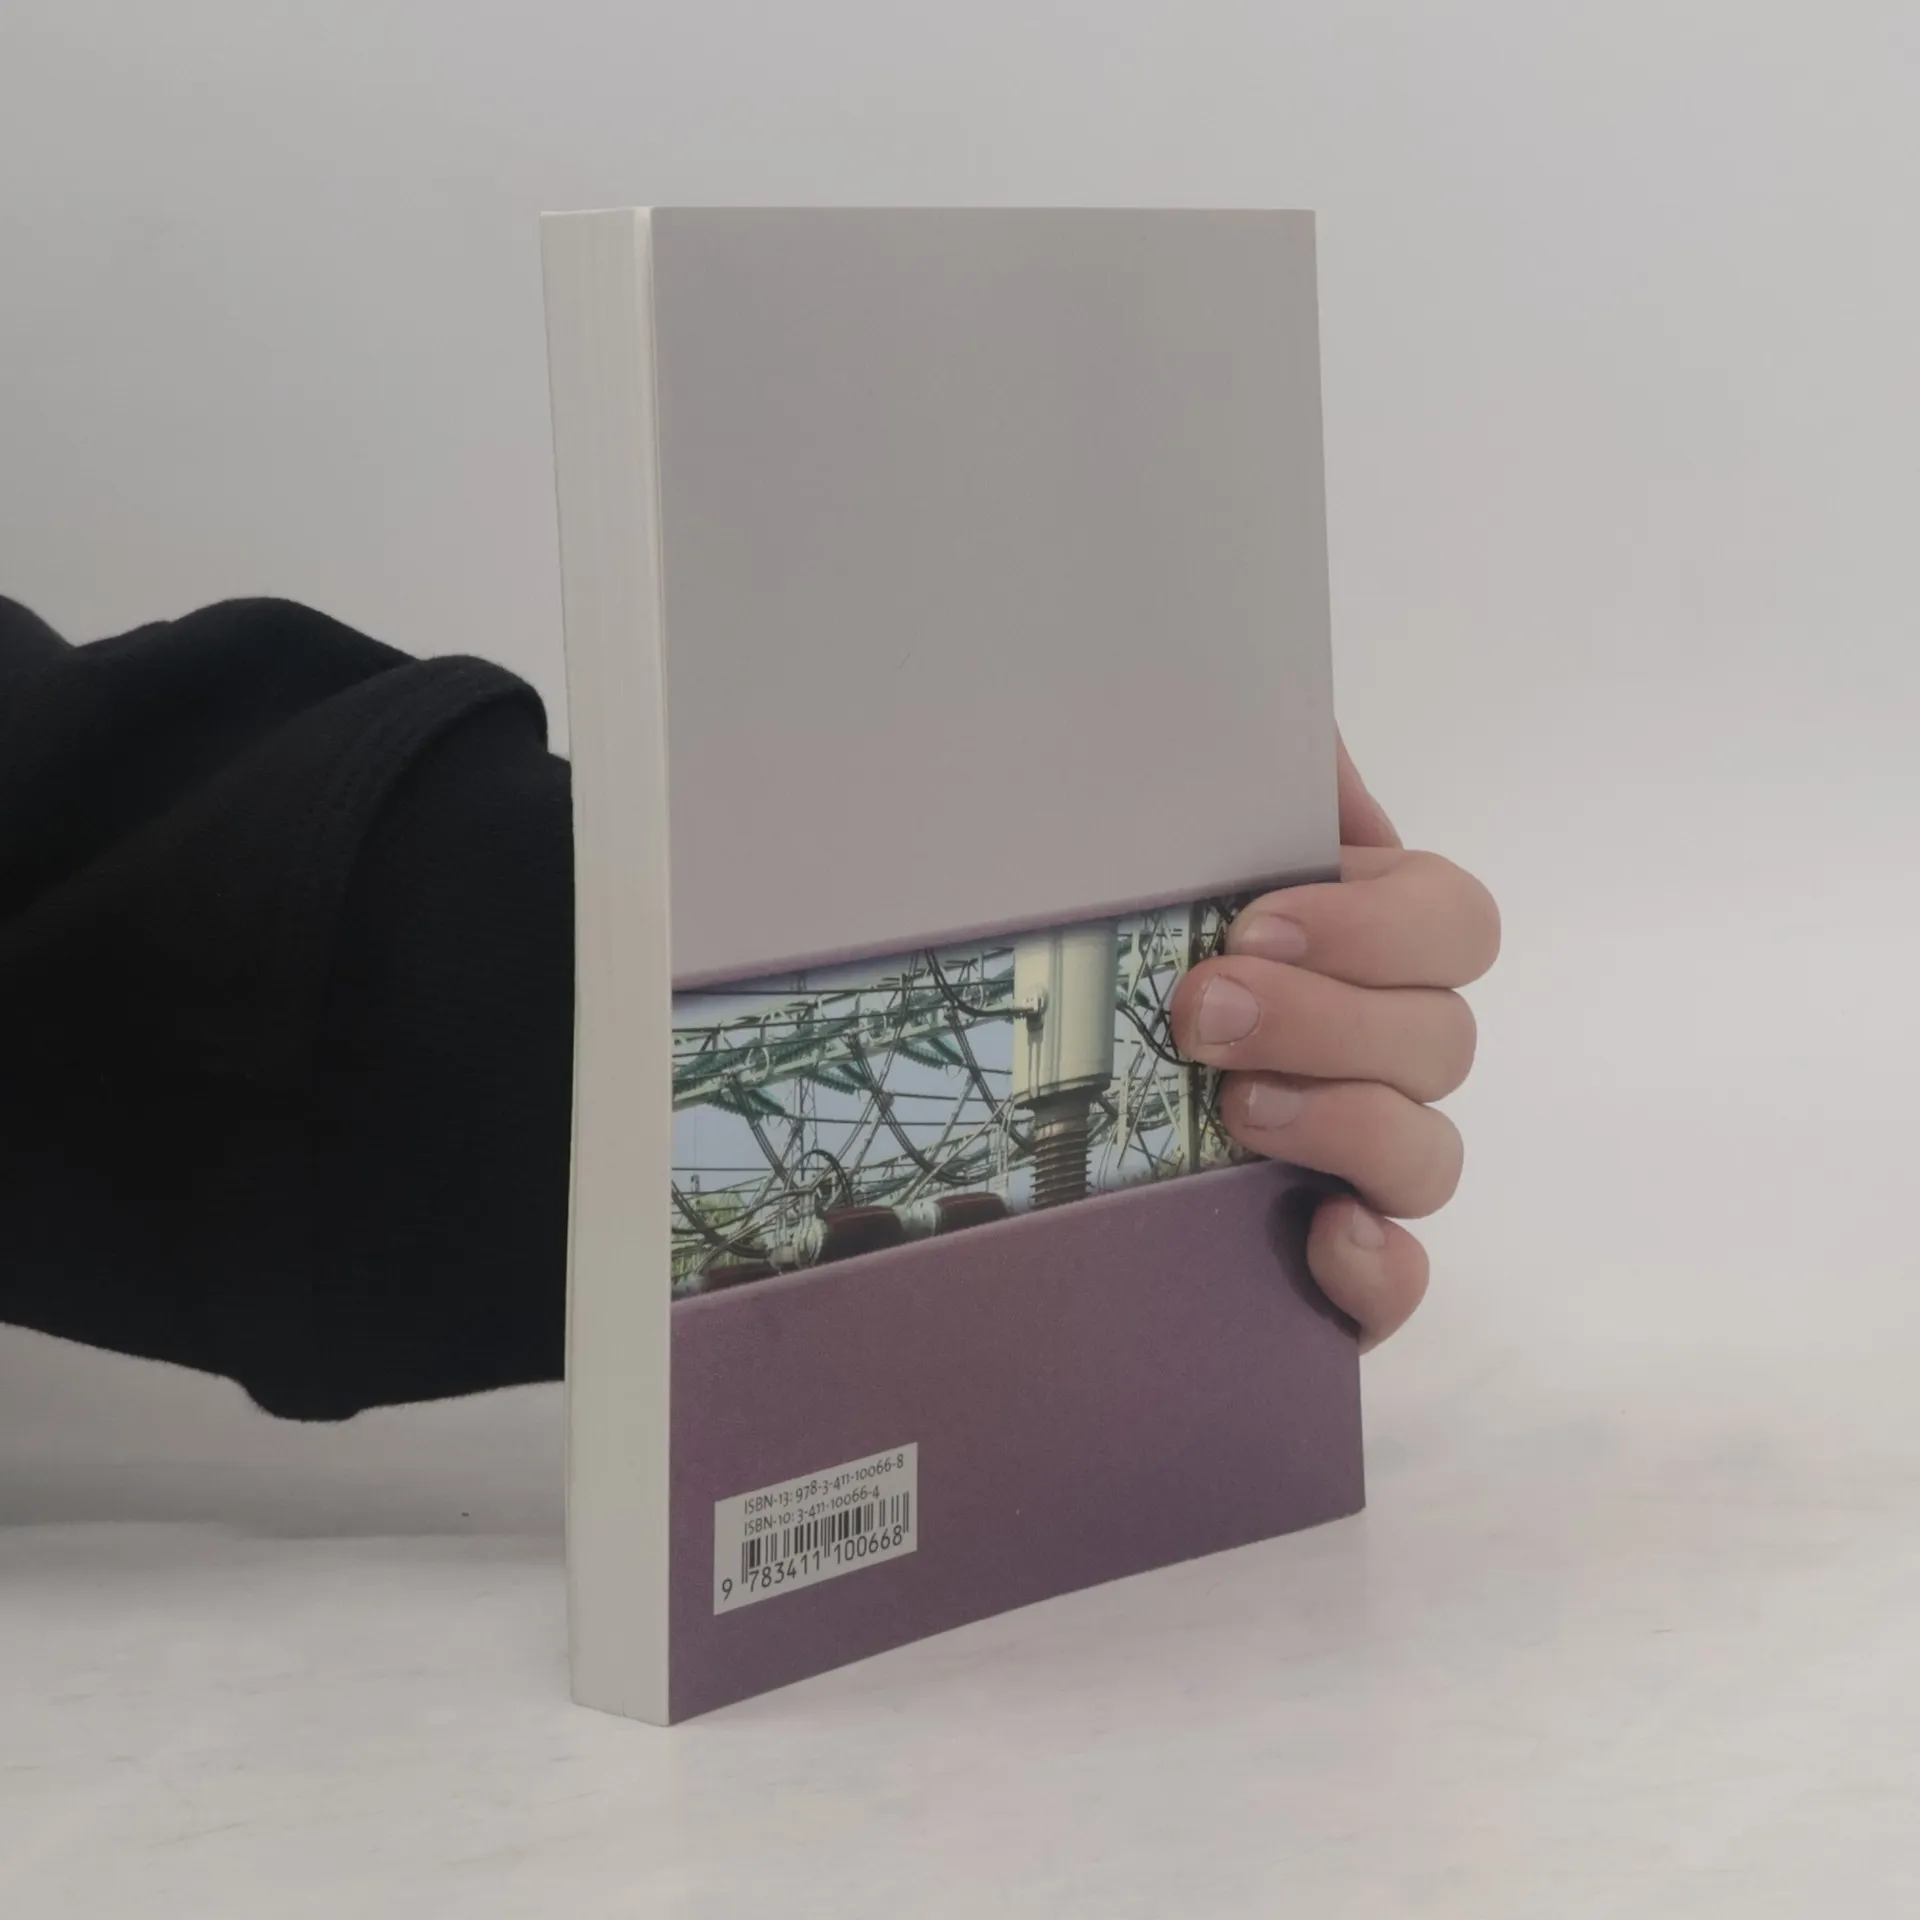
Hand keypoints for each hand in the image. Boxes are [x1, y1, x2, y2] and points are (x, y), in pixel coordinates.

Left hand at [1169, 733, 1498, 1349]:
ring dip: (1346, 1125)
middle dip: (1325, 1019)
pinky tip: (1323, 1235)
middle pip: (1443, 1038)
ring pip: (1431, 1154)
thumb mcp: (1165, 845)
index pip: (1454, 922)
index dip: (1376, 925)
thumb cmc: (1120, 941)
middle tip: (1201, 1009)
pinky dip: (1377, 1270)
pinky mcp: (1330, 1260)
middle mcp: (1383, 1051)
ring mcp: (1364, 1161)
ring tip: (1234, 1111)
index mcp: (1366, 943)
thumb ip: (1247, 776)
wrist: (1027, 1093)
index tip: (1256, 920)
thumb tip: (1300, 725)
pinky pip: (1397, 1282)